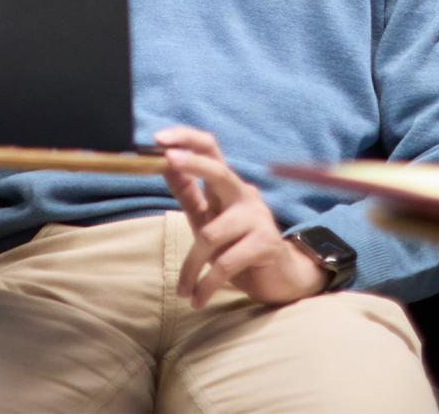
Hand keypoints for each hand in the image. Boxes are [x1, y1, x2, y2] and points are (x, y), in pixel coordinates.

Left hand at [155, 125, 327, 307]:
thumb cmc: (237, 244)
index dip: (185, 139)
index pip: (209, 148)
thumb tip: (162, 162)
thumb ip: (187, 191)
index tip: (158, 139)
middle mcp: (243, 194)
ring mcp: (257, 218)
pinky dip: (206, 284)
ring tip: (183, 290)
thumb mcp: (207, 217)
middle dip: (191, 162)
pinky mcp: (266, 244)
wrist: (281, 279)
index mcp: (226, 185)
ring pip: (210, 235)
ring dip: (191, 268)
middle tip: (166, 159)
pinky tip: (198, 299)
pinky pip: (226, 263)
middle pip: (217, 170)